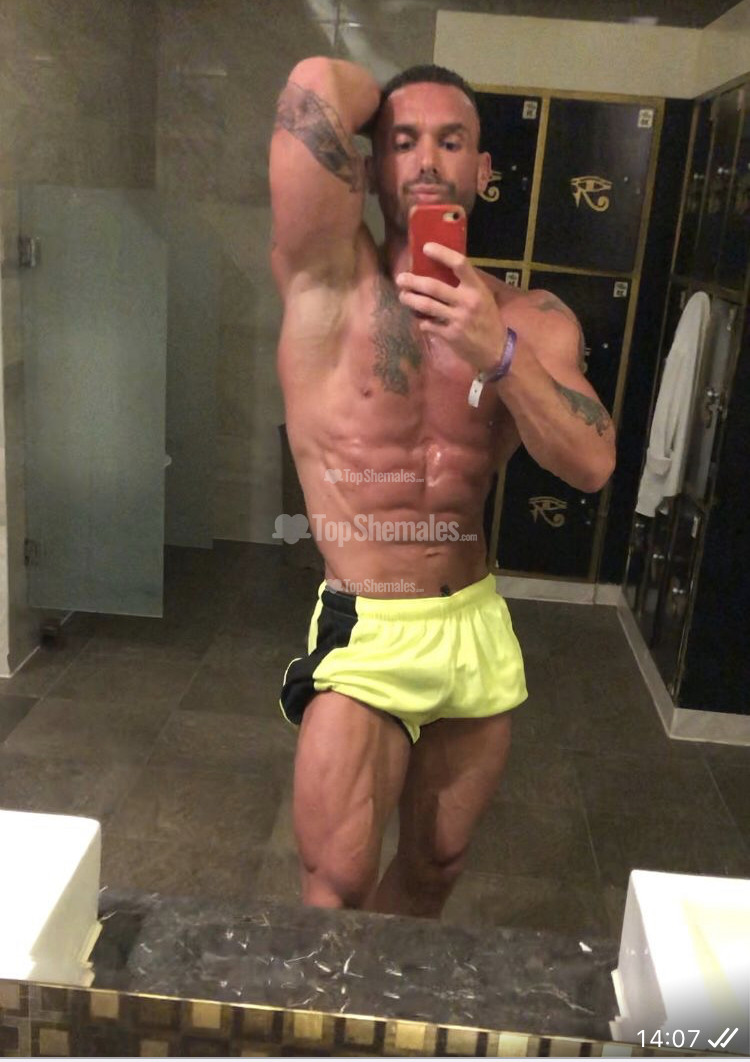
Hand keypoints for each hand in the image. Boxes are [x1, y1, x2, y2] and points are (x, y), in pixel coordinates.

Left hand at [395, 242, 505, 373]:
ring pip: (427, 305)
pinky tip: (419, 318)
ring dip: (410, 299)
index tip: (426, 248)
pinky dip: (421, 321)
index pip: (459, 264)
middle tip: (400, 278)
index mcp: (477, 288)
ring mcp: (457, 319)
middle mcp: (467, 301)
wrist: (496, 350)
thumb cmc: (488, 320)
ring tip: (402, 296)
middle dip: (413, 282)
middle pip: (434, 286)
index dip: (442, 253)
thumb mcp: (484, 297)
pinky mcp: (450, 335)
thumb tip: (443, 269)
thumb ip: (467, 285)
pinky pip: (428, 324)